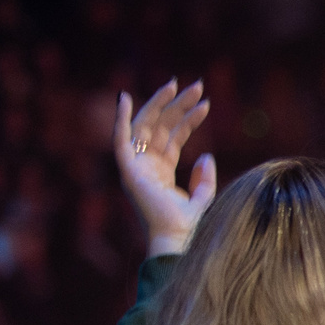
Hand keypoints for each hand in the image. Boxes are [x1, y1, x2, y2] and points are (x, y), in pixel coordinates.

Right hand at [114, 80, 216, 257]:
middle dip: (177, 105)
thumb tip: (205, 156)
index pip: (174, 138)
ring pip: (146, 126)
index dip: (188, 119)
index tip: (204, 103)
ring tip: (180, 85)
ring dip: (162, 104)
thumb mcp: (203, 197)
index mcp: (161, 173)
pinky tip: (124, 97)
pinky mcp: (127, 171)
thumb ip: (205, 178)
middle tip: (197, 86)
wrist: (177, 239)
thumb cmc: (189, 225)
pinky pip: (119, 140)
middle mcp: (147, 167)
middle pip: (161, 127)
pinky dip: (119, 119)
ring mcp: (136, 168)